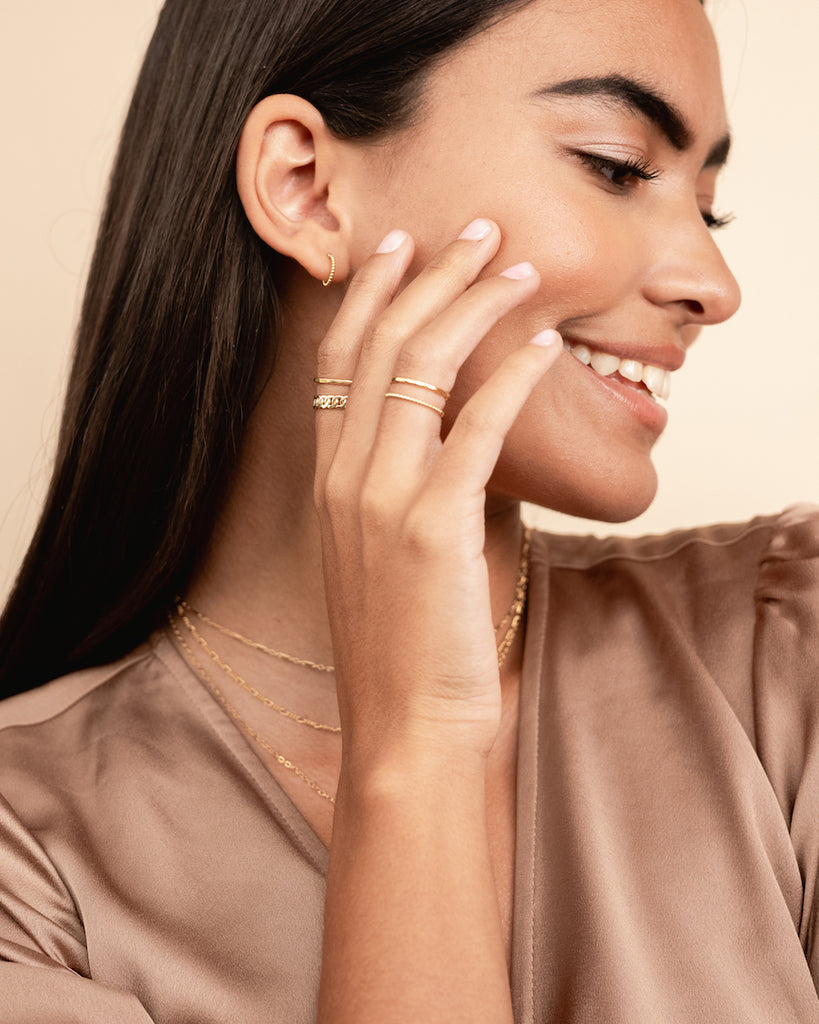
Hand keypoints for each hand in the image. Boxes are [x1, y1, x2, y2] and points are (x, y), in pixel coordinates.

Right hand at [313, 220, 560, 764]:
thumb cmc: (406, 644)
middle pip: (380, 344)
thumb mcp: (387, 554)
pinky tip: (544, 346)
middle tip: (477, 229)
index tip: (397, 247)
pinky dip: (513, 377)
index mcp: (329, 480)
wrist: (404, 725)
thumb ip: (408, 486)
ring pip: (421, 369)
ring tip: (518, 269)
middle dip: (430, 275)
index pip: (337, 361)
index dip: (367, 294)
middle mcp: (346, 477)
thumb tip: (461, 432)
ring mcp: (383, 498)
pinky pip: (475, 427)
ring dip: (474, 306)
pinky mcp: (433, 525)